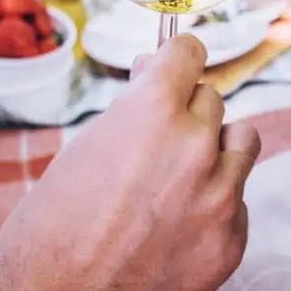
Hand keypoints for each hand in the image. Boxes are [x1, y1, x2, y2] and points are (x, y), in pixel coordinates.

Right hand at [0, 35, 260, 290]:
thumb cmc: (49, 233)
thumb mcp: (82, 151)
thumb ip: (130, 112)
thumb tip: (154, 74)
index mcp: (153, 113)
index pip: (188, 53)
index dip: (176, 58)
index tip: (175, 64)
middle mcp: (195, 146)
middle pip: (211, 99)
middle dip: (186, 112)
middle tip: (156, 140)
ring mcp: (220, 194)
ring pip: (240, 142)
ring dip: (216, 149)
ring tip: (180, 175)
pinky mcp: (232, 238)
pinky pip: (239, 199)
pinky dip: (216, 203)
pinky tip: (179, 224)